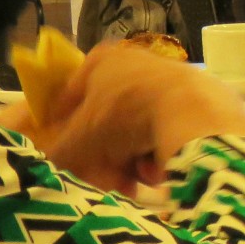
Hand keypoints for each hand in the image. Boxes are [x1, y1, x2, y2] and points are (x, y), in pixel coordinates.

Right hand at [41, 43, 244, 194]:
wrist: (192, 113)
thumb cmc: (124, 115)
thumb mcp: (81, 138)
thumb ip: (59, 152)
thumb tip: (47, 166)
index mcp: (103, 60)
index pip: (71, 93)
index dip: (63, 125)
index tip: (62, 150)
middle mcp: (136, 63)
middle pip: (108, 117)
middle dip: (104, 154)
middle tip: (102, 179)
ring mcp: (169, 80)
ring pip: (138, 129)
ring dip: (131, 160)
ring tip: (130, 183)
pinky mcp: (197, 101)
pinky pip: (167, 133)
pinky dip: (159, 154)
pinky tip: (157, 174)